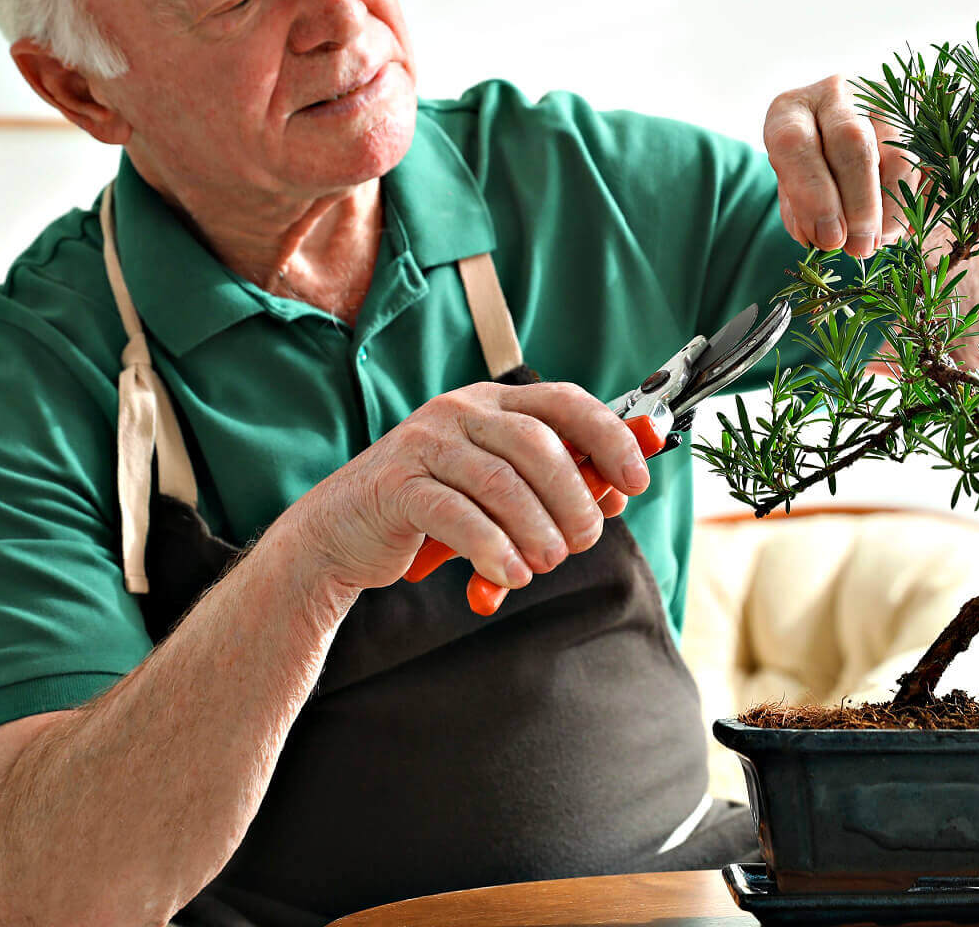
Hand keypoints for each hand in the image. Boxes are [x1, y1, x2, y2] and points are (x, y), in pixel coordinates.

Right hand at [279, 382, 651, 593]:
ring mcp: (423, 444)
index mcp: (491, 402)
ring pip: (501, 481)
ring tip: (548, 562)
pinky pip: (458, 515)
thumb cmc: (431, 511)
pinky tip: (510, 576)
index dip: (609, 437)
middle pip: (538, 443)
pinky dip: (493, 549)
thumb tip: (616, 491)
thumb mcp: (495, 491)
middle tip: (583, 539)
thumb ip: (549, 485)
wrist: (341, 535)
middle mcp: (458, 412)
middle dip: (573, 496)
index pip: (564, 402)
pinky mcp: (396, 486)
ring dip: (538, 529)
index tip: (637, 480)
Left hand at [764, 74, 915, 258]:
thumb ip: (803, 214)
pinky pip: (931, 165)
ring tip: (880, 240)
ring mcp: (883, 99)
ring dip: (892, 209)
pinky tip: (905, 223)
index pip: (793, 142)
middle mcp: (836, 94)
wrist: (848, 142)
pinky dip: (920, 201)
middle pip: (853, 142)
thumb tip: (827, 237)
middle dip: (859, 205)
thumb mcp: (795, 192)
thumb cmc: (813, 174)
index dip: (812, 195)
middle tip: (860, 247)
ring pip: (899, 156)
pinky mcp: (922, 116)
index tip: (828, 238)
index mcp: (792, 109)